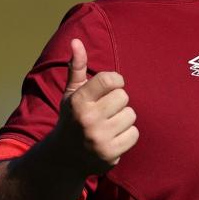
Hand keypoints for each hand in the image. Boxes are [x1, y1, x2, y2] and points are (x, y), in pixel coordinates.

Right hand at [55, 38, 138, 174]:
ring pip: (131, 115)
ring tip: (107, 126)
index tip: (109, 87)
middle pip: (124, 97)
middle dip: (117, 102)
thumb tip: (76, 41)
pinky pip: (134, 134)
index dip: (115, 81)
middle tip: (104, 112)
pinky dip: (127, 135)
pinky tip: (112, 138)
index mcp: (78, 100)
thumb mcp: (71, 93)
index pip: (110, 79)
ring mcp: (99, 137)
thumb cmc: (72, 118)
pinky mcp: (110, 153)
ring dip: (123, 119)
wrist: (64, 158)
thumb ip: (77, 67)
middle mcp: (87, 118)